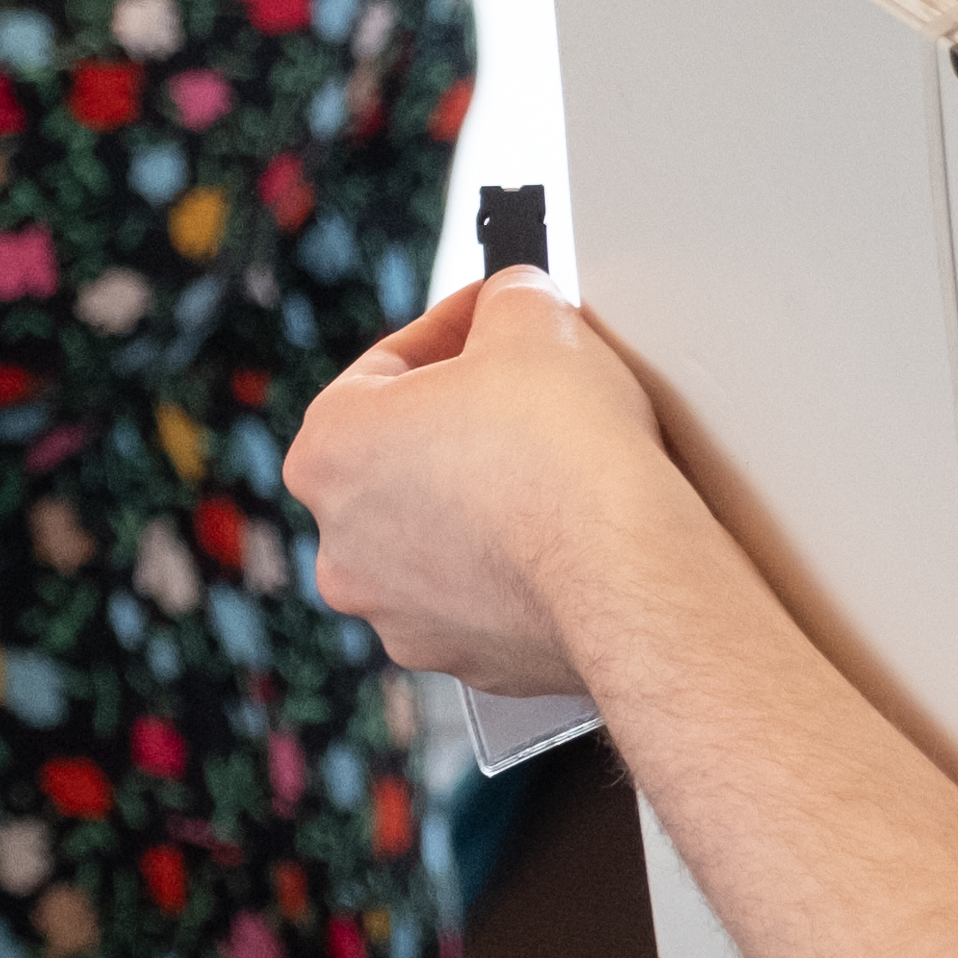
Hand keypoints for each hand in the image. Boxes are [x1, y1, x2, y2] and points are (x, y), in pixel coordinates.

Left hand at [286, 274, 706, 689]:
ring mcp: (397, 613)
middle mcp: (341, 545)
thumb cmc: (567, 450)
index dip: (450, 330)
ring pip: (438, 535)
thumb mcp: (532, 316)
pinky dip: (515, 565)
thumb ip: (503, 298)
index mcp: (328, 451)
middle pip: (403, 458)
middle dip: (461, 422)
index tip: (492, 320)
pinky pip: (483, 595)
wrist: (628, 573)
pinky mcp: (463, 660)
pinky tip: (565, 535)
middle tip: (528, 392)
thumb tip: (509, 301)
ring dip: (484, 499)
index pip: (385, 368)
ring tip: (554, 469)